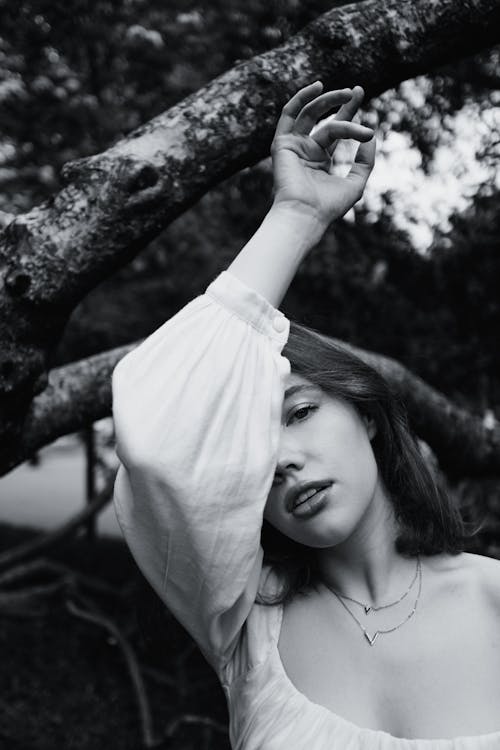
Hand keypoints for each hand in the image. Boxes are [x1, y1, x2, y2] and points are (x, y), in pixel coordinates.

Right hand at [271, 82, 375, 226]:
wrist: (306, 214)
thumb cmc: (329, 206)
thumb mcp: (356, 182)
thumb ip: (365, 161)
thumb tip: (371, 136)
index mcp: (320, 161)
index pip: (335, 130)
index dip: (348, 112)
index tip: (360, 94)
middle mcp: (306, 151)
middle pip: (324, 119)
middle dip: (341, 103)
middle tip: (359, 90)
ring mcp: (293, 147)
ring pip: (311, 115)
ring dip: (329, 101)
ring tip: (348, 93)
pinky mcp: (282, 144)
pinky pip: (288, 115)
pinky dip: (300, 99)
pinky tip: (318, 87)